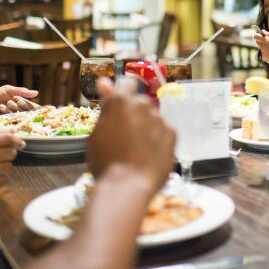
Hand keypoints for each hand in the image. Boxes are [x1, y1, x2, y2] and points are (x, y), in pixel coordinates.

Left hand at [0, 85, 38, 120]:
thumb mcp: (7, 90)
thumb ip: (22, 91)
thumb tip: (37, 93)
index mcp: (18, 101)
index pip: (30, 105)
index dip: (31, 105)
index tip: (30, 105)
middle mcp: (17, 110)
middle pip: (26, 112)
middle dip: (20, 107)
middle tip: (11, 102)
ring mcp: (11, 118)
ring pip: (19, 117)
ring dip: (11, 110)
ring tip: (1, 105)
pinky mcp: (5, 124)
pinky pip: (11, 122)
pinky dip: (7, 115)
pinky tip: (0, 109)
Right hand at [0, 132, 22, 203]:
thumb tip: (12, 131)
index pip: (7, 139)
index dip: (17, 140)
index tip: (20, 143)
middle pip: (11, 153)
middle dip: (9, 155)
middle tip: (1, 157)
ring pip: (9, 167)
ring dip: (4, 167)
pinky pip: (4, 179)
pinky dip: (0, 178)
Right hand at [87, 78, 174, 195]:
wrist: (128, 186)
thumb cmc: (106, 162)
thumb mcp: (96, 134)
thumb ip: (106, 107)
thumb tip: (105, 82)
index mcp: (120, 102)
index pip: (126, 83)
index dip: (123, 91)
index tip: (119, 100)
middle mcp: (142, 106)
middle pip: (140, 103)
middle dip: (134, 114)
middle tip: (124, 135)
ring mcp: (159, 119)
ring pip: (152, 118)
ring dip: (146, 127)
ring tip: (136, 151)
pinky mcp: (172, 133)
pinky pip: (164, 131)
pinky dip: (158, 139)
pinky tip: (148, 155)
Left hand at [254, 30, 268, 69]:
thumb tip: (263, 31)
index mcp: (267, 41)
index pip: (256, 36)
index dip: (258, 35)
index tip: (261, 35)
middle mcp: (263, 47)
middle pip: (258, 42)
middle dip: (262, 40)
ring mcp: (263, 54)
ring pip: (261, 48)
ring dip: (266, 47)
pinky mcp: (264, 59)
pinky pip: (264, 53)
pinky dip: (267, 53)